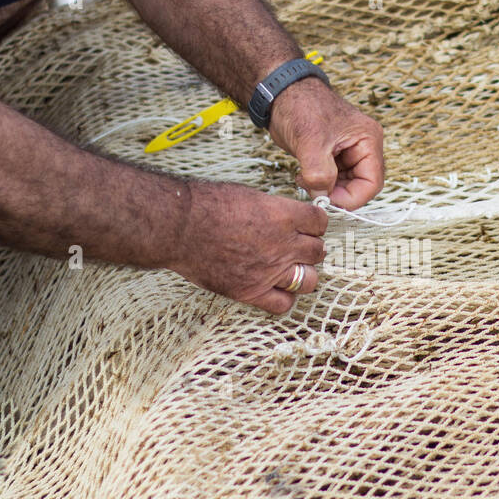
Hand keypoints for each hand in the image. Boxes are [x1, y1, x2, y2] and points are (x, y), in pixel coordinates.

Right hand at [168, 180, 327, 314]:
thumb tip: (286, 217)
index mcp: (283, 216)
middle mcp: (282, 245)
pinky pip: (283, 304)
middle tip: (295, 247)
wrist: (178, 226)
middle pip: (317, 251)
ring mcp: (268, 271)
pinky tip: (273, 289)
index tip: (306, 226)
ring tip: (288, 269)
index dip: (314, 224)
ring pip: (309, 279)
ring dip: (302, 274)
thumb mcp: (249, 195)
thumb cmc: (206, 205)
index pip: (320, 222)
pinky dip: (283, 298)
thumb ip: (274, 209)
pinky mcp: (250, 291)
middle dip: (309, 248)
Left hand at [268, 78, 384, 210]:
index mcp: (368, 140)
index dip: (352, 198)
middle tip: (314, 192)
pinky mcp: (333, 157)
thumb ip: (319, 173)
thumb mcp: (310, 142)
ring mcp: (348, 153)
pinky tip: (304, 175)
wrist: (281, 94)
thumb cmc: (300, 105)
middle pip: (360, 186)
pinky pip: (333, 180)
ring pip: (345, 186)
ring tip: (305, 179)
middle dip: (337, 194)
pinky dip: (319, 184)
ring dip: (326, 190)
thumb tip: (324, 198)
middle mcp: (363, 147)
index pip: (372, 183)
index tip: (328, 201)